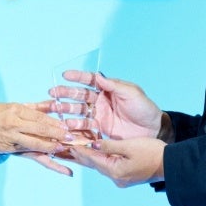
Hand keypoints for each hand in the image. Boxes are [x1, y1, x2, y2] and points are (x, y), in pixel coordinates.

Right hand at [0, 103, 70, 168]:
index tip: (66, 125)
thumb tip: (51, 104)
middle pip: (40, 129)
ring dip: (51, 146)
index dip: (54, 121)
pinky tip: (53, 161)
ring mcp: (11, 138)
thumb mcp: (10, 106)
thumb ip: (32, 107)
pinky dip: (43, 158)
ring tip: (64, 148)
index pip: (39, 116)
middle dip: (57, 134)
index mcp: (15, 110)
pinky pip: (29, 153)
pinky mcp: (9, 149)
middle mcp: (14, 124)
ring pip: (35, 143)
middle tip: (71, 137)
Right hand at [47, 71, 162, 140]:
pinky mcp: (100, 129)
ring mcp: (98, 115)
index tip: (65, 75)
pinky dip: (76, 128)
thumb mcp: (131, 93)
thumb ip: (113, 85)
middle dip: (65, 94)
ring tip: (57, 111)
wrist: (153, 129)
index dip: (77, 77)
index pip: (89, 81)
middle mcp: (100, 101)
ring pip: (79, 112)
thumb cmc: (144, 108)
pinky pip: (85, 128)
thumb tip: (98, 76)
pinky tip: (67, 128)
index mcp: (107, 89)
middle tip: (52, 94)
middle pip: (79, 96)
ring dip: (67, 111)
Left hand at [68, 136, 165, 187]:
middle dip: (80, 156)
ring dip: (89, 158)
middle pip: (94, 164)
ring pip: (100, 166)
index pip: (92, 158)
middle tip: (65, 148)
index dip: (79, 150)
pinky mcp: (126, 176)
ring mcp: (121, 179)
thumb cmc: (153, 153)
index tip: (67, 143)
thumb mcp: (130, 146)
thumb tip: (93, 144)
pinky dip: (100, 159)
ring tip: (75, 151)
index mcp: (115, 170)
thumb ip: (110, 145)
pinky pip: (109, 167)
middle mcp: (116, 178)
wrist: (171, 164)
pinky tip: (95, 154)